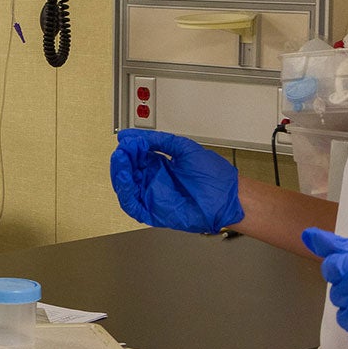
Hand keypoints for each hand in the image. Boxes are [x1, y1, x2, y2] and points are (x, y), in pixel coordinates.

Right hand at [108, 129, 243, 232]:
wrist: (227, 196)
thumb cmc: (212, 176)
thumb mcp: (182, 149)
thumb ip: (158, 140)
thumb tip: (131, 135)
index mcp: (160, 166)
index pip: (136, 157)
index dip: (130, 149)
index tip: (127, 141)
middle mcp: (154, 181)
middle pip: (129, 172)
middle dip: (123, 160)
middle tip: (123, 151)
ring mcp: (153, 197)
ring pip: (127, 188)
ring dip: (120, 175)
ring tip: (121, 161)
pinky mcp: (154, 212)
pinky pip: (133, 205)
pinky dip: (126, 193)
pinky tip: (126, 179)